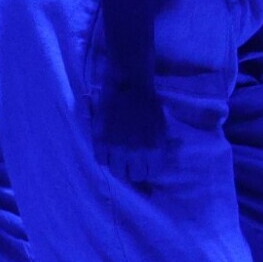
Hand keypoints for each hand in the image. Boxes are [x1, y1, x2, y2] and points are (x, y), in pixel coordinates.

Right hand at [95, 66, 168, 182]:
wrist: (128, 85)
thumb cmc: (148, 104)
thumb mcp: (162, 127)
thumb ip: (160, 147)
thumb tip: (159, 163)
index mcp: (155, 148)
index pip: (152, 174)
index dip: (149, 168)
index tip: (145, 162)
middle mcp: (136, 152)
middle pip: (135, 177)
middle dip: (135, 169)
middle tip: (132, 161)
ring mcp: (116, 148)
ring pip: (117, 172)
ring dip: (119, 166)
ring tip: (119, 156)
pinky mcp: (100, 141)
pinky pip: (101, 161)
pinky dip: (105, 157)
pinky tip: (108, 148)